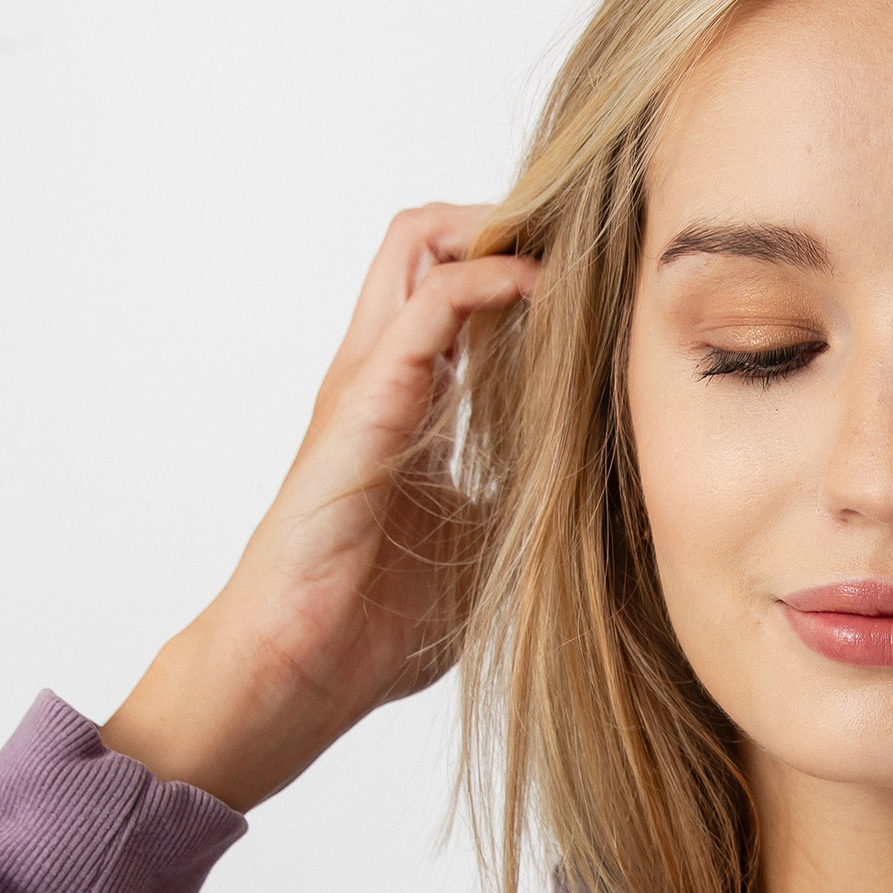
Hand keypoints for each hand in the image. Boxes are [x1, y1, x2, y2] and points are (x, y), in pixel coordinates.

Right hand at [102, 205, 538, 811]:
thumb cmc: (375, 626)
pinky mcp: (362, 408)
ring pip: (418, 247)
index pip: (454, 290)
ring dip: (495, 230)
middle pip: (427, 241)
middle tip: (574, 239)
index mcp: (407, 404)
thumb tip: (592, 499)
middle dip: (504, 220)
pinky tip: (538, 288)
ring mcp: (366, 386)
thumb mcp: (480, 549)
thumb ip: (519, 503)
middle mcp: (381, 377)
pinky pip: (425, 312)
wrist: (301, 672)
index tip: (590, 280)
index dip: (517, 266)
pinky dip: (485, 282)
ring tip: (563, 245)